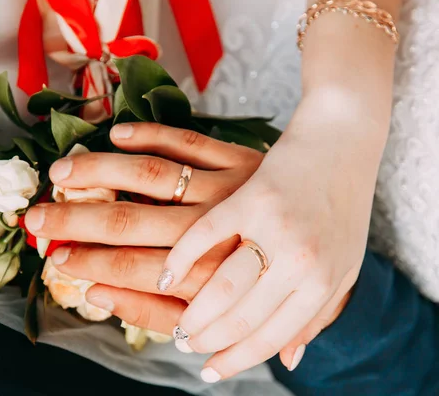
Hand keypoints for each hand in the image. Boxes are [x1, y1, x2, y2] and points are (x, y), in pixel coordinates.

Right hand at [24, 121, 349, 370]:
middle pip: (130, 229)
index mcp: (224, 278)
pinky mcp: (235, 156)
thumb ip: (222, 325)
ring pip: (148, 180)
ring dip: (97, 176)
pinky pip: (185, 142)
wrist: (351, 191)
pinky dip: (147, 136)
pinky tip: (113, 134)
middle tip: (35, 223)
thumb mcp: (280, 307)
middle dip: (75, 227)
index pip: (141, 280)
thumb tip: (183, 341)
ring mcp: (225, 189)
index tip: (58, 268)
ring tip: (59, 175)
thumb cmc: (315, 257)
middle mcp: (219, 233)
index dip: (94, 273)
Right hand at [159, 98, 372, 381]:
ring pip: (218, 287)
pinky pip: (203, 236)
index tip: (207, 369)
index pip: (271, 337)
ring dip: (192, 313)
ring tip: (177, 324)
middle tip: (184, 344)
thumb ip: (318, 313)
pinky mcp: (249, 196)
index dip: (235, 360)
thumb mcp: (345, 266)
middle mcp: (301, 262)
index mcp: (324, 283)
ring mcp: (274, 228)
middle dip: (205, 340)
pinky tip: (163, 277)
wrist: (343, 139)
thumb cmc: (343, 206)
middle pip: (240, 319)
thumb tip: (290, 360)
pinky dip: (178, 259)